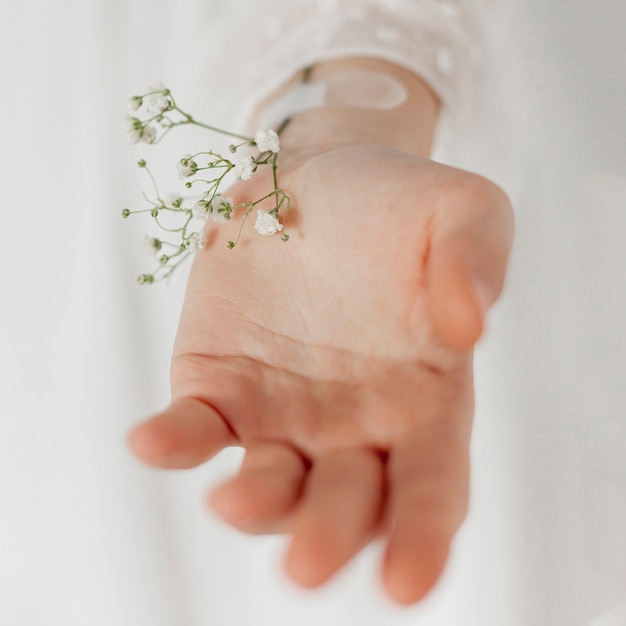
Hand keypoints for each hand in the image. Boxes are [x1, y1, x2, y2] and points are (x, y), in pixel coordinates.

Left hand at [129, 142, 513, 603]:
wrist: (317, 180)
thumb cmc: (397, 204)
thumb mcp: (464, 210)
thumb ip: (479, 260)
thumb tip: (468, 326)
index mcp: (424, 402)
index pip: (431, 488)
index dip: (422, 537)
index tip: (407, 583)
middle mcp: (353, 427)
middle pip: (344, 505)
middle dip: (327, 537)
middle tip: (307, 562)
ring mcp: (280, 415)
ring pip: (268, 486)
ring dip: (253, 505)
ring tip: (234, 500)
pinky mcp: (219, 387)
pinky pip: (195, 429)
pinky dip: (174, 443)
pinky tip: (152, 441)